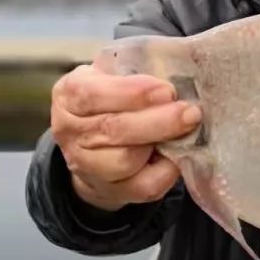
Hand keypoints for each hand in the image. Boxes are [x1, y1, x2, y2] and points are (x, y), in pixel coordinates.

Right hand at [51, 64, 202, 211]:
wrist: (94, 144)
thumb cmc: (111, 98)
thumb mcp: (112, 75)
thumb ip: (135, 71)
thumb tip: (178, 69)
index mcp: (68, 96)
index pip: (92, 95)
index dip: (132, 93)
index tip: (167, 91)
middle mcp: (69, 132)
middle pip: (113, 129)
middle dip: (158, 121)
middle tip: (190, 112)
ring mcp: (86, 165)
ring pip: (125, 160)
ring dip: (161, 144)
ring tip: (187, 129)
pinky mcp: (112, 190)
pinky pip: (144, 186)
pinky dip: (167, 171)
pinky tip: (178, 154)